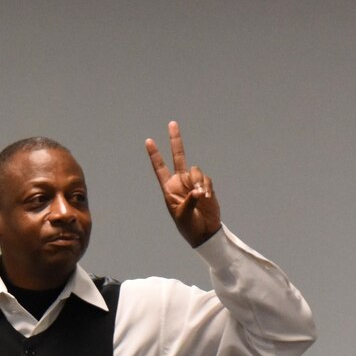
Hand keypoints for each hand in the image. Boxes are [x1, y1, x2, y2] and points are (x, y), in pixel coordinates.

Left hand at [147, 122, 219, 247]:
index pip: (160, 168)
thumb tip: (198, 190)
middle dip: (175, 140)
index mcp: (169, 189)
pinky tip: (207, 198)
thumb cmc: (188, 226)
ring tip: (201, 197)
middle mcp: (180, 182)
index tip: (148, 141)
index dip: (155, 155)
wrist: (205, 231)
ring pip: (195, 170)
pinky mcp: (205, 185)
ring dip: (198, 182)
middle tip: (172, 123)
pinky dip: (207, 187)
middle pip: (178, 156)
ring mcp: (193, 182)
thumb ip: (189, 200)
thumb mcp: (183, 215)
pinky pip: (206, 179)